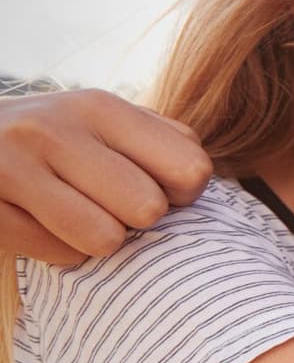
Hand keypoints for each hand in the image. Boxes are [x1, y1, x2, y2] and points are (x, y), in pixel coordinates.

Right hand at [0, 89, 210, 262]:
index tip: (156, 187)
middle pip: (150, 209)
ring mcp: (13, 166)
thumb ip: (159, 141)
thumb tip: (204, 177)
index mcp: (100, 107)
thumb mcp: (99, 123)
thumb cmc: (47, 142)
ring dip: (97, 239)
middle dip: (136, 219)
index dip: (183, 193)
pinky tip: (37, 222)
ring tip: (72, 214)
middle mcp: (56, 128)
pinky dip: (57, 250)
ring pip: (106, 239)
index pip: (190, 168)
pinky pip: (59, 255)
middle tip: (105, 204)